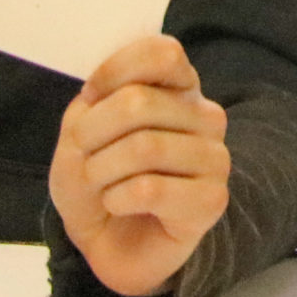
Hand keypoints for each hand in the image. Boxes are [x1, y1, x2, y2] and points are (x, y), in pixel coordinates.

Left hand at [49, 36, 229, 296]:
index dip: (115, 71)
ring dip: (100, 170)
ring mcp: (214, 158)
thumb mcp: (81, 131)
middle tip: (83, 156)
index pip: (163, 54)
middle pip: (140, 102)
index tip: (89, 98)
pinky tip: (117, 203)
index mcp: (179, 89)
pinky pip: (150, 190)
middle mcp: (205, 117)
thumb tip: (111, 93)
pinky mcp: (211, 200)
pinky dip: (116, 198)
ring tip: (99, 186)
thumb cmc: (99, 179)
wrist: (109, 242)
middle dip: (92, 133)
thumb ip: (96, 102)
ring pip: (144, 147)